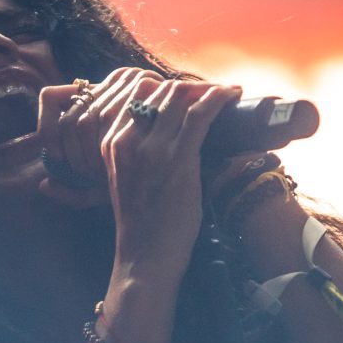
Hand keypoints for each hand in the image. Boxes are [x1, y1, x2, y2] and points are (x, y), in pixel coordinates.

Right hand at [40, 71, 241, 280]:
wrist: (145, 256)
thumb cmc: (142, 223)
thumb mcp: (125, 179)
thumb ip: (134, 151)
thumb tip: (161, 129)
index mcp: (111, 143)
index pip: (135, 93)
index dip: (163, 87)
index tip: (184, 94)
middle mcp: (128, 140)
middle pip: (158, 89)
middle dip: (187, 87)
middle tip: (209, 93)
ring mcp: (153, 149)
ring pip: (179, 96)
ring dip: (206, 89)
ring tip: (223, 94)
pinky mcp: (178, 158)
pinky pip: (200, 113)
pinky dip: (219, 98)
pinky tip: (231, 96)